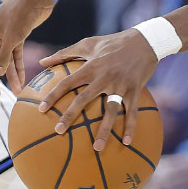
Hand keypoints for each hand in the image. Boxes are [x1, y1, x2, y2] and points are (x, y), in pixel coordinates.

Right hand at [0, 0, 53, 96]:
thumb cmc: (20, 14)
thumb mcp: (10, 39)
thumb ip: (3, 58)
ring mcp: (2, 35)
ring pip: (3, 59)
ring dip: (9, 75)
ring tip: (15, 91)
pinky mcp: (16, 36)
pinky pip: (14, 55)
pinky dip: (18, 66)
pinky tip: (21, 81)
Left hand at [39, 29, 160, 150]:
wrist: (146, 40)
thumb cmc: (113, 42)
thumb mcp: (88, 44)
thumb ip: (64, 53)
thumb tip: (42, 62)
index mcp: (91, 66)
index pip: (68, 83)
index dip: (53, 96)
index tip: (41, 110)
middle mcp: (104, 77)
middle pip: (84, 99)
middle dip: (70, 116)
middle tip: (58, 131)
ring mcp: (121, 85)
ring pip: (110, 111)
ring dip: (104, 130)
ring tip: (96, 148)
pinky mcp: (135, 90)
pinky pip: (133, 112)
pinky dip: (131, 128)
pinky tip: (127, 143)